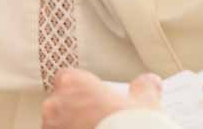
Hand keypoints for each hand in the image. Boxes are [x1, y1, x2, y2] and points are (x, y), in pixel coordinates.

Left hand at [42, 69, 160, 128]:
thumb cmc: (130, 125)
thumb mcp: (144, 104)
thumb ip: (145, 88)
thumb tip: (151, 82)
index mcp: (73, 82)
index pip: (67, 78)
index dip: (81, 89)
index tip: (93, 99)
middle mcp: (56, 101)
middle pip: (60, 102)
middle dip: (74, 111)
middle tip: (95, 121)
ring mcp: (51, 124)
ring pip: (56, 123)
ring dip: (68, 127)